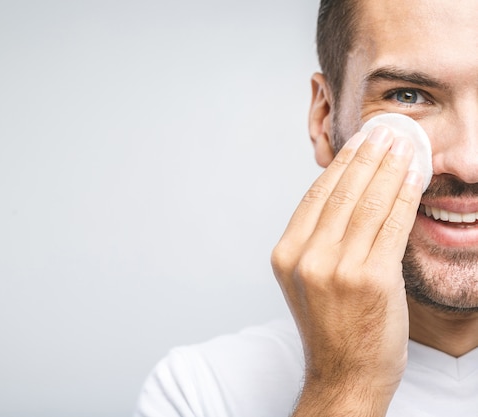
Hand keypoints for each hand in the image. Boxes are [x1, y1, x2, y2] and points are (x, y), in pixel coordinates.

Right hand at [271, 127, 422, 415]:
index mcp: (286, 254)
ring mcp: (336, 268)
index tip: (360, 140)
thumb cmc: (332, 327)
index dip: (342, 163)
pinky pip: (391, 225)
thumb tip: (349, 193)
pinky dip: (405, 196)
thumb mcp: (308, 279)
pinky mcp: (370, 279)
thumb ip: (319, 239)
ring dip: (390, 168)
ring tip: (404, 144)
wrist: (345, 375)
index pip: (316, 196)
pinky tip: (415, 177)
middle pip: (341, 193)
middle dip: (368, 156)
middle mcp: (306, 257)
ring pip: (368, 203)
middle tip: (386, 130)